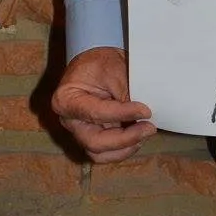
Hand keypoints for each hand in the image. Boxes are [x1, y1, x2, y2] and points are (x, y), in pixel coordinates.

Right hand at [52, 46, 155, 162]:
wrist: (94, 62)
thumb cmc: (99, 62)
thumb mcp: (112, 68)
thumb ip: (124, 92)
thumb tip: (143, 115)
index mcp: (66, 100)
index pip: (96, 113)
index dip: (123, 114)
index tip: (146, 111)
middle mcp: (70, 121)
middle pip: (94, 142)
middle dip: (124, 139)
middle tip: (149, 128)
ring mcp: (80, 132)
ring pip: (100, 153)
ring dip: (125, 148)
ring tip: (145, 133)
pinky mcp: (92, 136)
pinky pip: (105, 152)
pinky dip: (122, 148)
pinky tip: (138, 137)